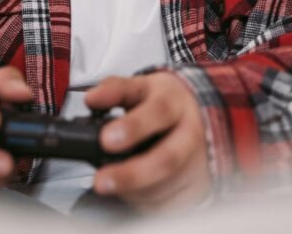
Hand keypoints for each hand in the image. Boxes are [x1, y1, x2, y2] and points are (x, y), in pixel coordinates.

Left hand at [85, 72, 210, 212]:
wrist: (200, 118)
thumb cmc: (165, 104)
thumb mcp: (142, 87)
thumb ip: (115, 90)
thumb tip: (92, 98)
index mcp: (175, 103)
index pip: (158, 112)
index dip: (133, 127)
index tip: (106, 139)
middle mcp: (191, 134)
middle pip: (167, 159)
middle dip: (131, 175)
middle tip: (101, 181)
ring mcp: (198, 164)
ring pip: (166, 187)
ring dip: (133, 191)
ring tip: (110, 183)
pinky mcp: (198, 188)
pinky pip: (169, 205)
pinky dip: (145, 203)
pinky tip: (133, 192)